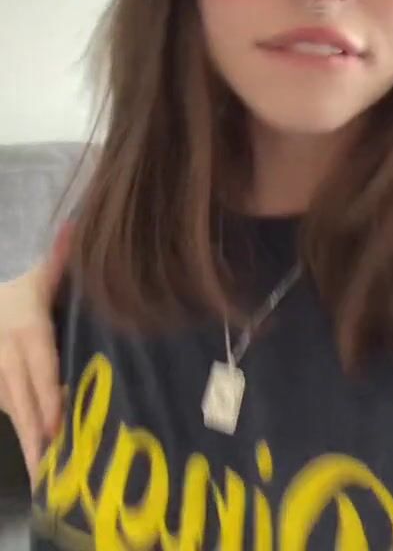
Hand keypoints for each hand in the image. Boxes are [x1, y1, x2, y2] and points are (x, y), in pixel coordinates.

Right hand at [0, 220, 72, 484]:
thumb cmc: (18, 285)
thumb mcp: (39, 272)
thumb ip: (59, 256)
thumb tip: (75, 227)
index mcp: (27, 329)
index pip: (41, 369)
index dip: (49, 399)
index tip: (58, 429)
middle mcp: (8, 356)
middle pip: (24, 401)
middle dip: (38, 437)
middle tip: (51, 473)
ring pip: (14, 408)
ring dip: (30, 438)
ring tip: (47, 473)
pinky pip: (8, 405)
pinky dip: (23, 425)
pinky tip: (38, 451)